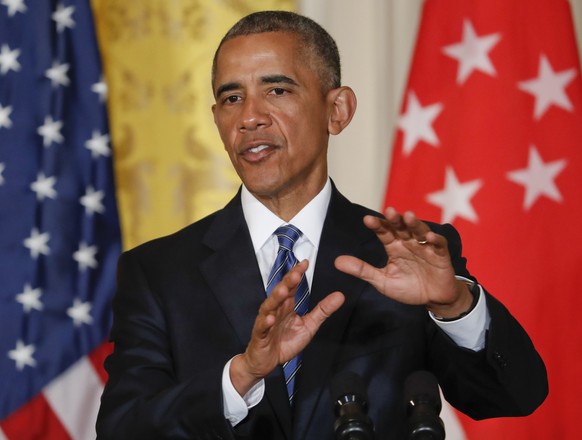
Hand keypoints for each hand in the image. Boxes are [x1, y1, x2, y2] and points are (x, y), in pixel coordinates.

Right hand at [230, 260, 344, 395]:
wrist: (266, 362)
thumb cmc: (285, 341)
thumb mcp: (309, 325)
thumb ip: (323, 310)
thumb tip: (340, 295)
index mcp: (287, 306)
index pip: (292, 286)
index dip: (297, 274)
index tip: (305, 263)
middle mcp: (276, 310)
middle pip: (280, 293)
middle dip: (287, 283)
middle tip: (296, 274)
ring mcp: (266, 321)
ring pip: (269, 307)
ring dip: (275, 298)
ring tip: (283, 291)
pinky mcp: (260, 335)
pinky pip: (262, 328)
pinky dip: (265, 322)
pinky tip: (269, 318)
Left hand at [334, 207, 472, 316]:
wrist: (433, 299)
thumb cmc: (408, 287)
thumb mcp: (382, 281)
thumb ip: (362, 270)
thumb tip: (336, 261)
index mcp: (394, 247)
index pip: (384, 232)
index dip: (377, 226)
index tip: (367, 220)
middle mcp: (408, 243)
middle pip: (401, 227)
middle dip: (395, 219)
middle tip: (389, 212)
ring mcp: (425, 247)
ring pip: (419, 231)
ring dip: (414, 224)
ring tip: (408, 217)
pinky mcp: (440, 254)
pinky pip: (438, 245)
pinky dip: (434, 240)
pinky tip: (428, 237)